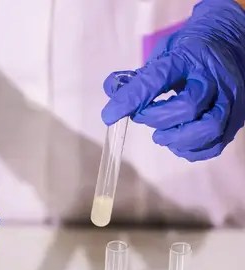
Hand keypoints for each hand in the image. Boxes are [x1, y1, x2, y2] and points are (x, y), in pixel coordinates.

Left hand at [102, 0, 244, 160]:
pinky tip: (177, 143)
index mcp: (191, 57)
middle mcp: (214, 78)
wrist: (232, 45)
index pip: (159, 78)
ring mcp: (229, 101)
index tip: (109, 115)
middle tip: (143, 118)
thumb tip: (111, 89)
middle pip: (188, 107)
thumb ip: (139, 75)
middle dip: (158, 119)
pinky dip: (190, 151)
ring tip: (161, 136)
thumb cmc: (192, 53)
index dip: (132, 98)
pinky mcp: (236, 121)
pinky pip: (214, 145)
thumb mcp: (164, 53)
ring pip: (207, 129)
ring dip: (177, 139)